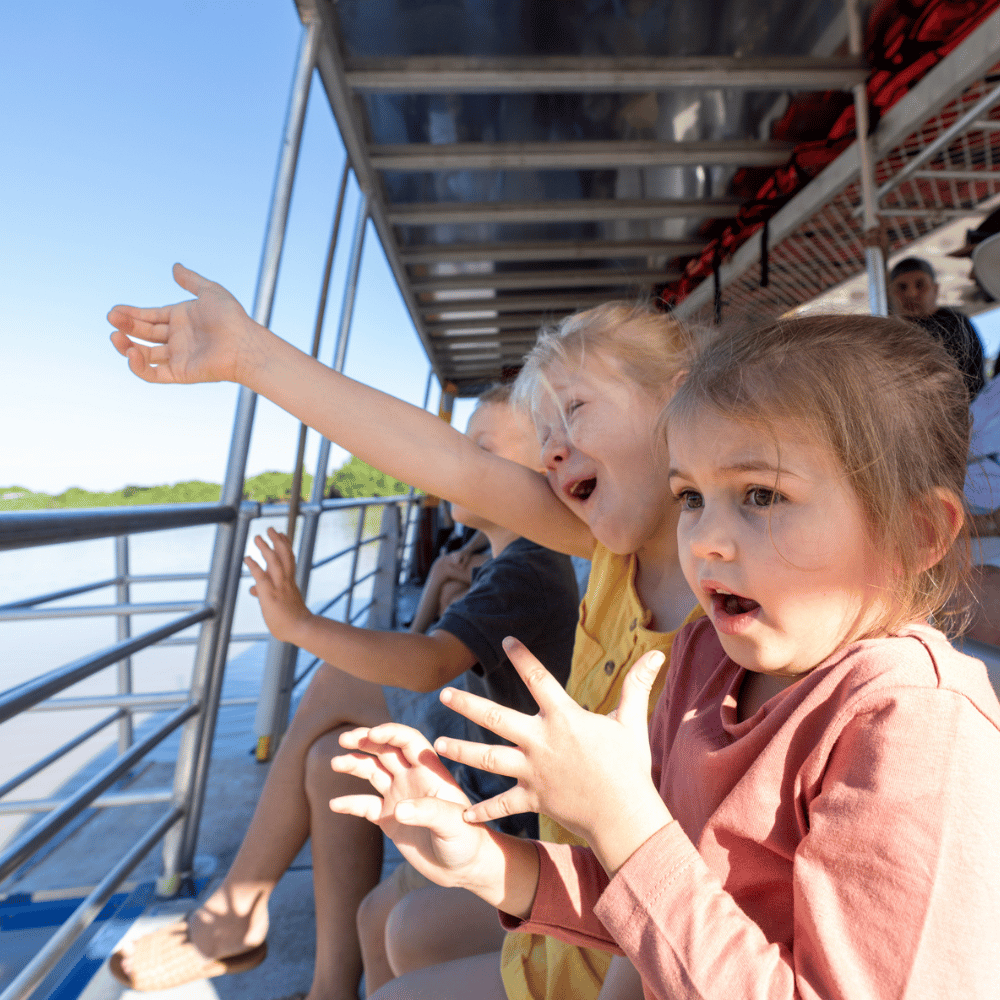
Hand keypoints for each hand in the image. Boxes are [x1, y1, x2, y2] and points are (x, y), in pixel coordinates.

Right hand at [108, 263, 256, 384]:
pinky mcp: (180, 373)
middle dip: (126, 326)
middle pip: (144, 334)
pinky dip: (138, 367)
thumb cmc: (232, 317)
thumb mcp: (210, 291)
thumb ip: (191, 280)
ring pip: (144, 355)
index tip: (114, 310)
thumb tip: (175, 267)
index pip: (149, 316)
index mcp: (181, 319)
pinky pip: (153, 374)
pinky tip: (131, 353)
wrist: (244, 343)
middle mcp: (178, 339)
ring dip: (126, 346)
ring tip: (115, 336)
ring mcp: (178, 357)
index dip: (131, 314)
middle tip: (112, 319)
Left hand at [244, 528, 311, 644]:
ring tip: (258, 537)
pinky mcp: (270, 595)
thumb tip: (253, 589)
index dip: (285, 545)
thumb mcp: (277, 603)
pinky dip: (254, 567)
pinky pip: (262, 578)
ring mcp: (279, 587)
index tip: (282, 534)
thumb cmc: (290, 620)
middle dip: (278, 541)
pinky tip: (247, 558)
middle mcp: (287, 580)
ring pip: (275, 562)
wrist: (301, 629)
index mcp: (290, 582)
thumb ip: (265, 593)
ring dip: (266, 548)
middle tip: (271, 529)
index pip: (289, 559)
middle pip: (285, 555)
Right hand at [331, 724, 490, 890]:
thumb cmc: (467, 840)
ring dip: (354, 764)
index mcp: (430, 771)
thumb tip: (398, 808)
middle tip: (343, 739)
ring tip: (335, 763)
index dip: (389, 733)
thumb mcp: (453, 824)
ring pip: (372, 772)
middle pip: (385, 750)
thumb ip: (429, 812)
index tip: (370, 735)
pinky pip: (365, 806)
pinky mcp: (389, 819)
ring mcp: (399, 797)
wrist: (464, 868)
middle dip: (365, 741)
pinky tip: (335, 805)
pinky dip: (350, 803)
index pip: (408, 741)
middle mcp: (413, 779)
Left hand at [436, 637, 673, 873]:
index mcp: (564, 718)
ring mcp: (533, 772)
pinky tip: (463, 813)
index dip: (522, 657)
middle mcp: (541, 742)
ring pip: (489, 759)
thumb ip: (636, 686)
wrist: (625, 816)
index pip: (538, 678)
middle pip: (496, 718)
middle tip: (443, 694)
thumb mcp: (632, 723)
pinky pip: (502, 805)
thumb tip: (657, 653)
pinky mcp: (532, 799)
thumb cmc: (630, 767)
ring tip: (437, 744)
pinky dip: (483, 810)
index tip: (506, 640)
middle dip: (467, 706)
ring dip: (461, 752)